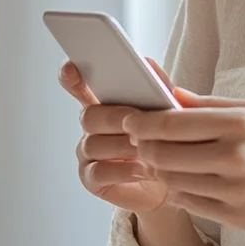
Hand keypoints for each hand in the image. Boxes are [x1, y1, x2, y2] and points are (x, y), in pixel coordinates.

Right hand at [59, 58, 175, 213]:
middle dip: (113, 117)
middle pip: (88, 116)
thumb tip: (147, 63)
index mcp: (106, 106)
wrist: (174, 182)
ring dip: (122, 146)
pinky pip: (98, 171)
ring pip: (92, 144)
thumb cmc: (167, 143)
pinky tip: (143, 170)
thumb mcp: (168, 113)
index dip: (72, 78)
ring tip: (146, 149)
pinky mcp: (92, 179)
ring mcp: (88, 154)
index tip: (71, 68)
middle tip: (135, 121)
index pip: (81, 87)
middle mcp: (92, 128)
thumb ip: (158, 88)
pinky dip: (123, 170)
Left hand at [121, 89, 244, 236]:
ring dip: (160, 173)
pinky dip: (178, 192)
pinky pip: (187, 203)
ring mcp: (233, 188)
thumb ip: (207, 105)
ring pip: (170, 180)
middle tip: (142, 145)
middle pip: (161, 153)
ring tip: (167, 164)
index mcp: (239, 123)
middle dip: (143, 149)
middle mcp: (235, 155)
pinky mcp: (233, 215)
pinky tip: (186, 183)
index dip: (141, 123)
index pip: (170, 123)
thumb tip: (166, 91)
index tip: (130, 122)